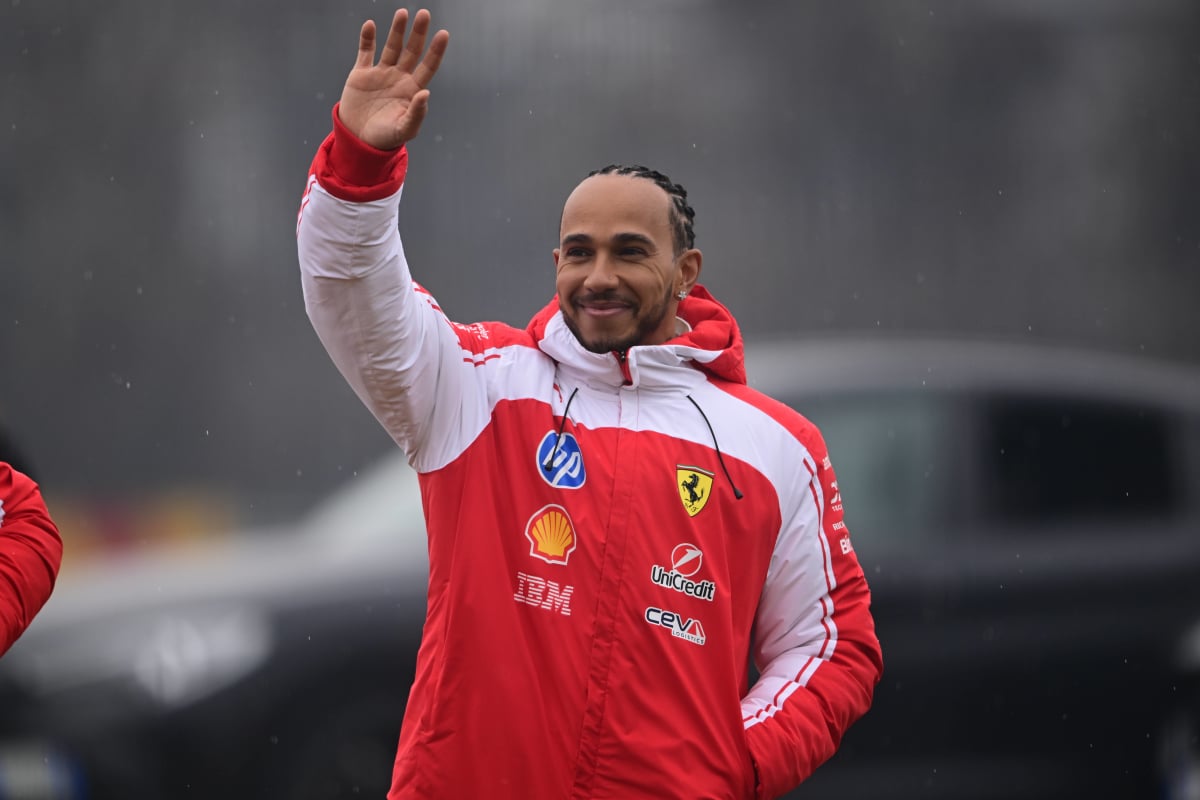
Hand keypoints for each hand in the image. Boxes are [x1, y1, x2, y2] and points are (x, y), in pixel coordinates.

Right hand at [338, 8, 448, 149]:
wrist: (359, 139)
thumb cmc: (386, 138)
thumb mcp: (404, 129)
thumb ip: (416, 113)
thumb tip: (425, 93)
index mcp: (412, 90)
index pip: (428, 66)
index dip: (436, 51)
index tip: (443, 34)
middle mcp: (399, 77)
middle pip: (412, 51)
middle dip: (418, 33)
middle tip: (424, 14)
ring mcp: (381, 73)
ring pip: (391, 46)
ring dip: (397, 30)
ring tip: (402, 13)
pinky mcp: (362, 73)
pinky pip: (366, 51)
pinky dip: (367, 38)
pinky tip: (371, 25)